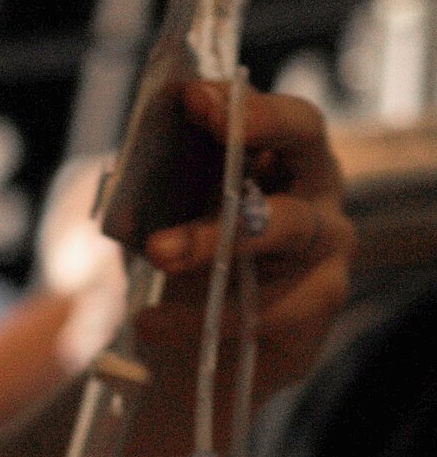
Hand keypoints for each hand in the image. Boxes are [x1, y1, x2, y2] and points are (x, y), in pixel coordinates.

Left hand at [136, 79, 353, 400]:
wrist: (193, 359)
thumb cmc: (186, 270)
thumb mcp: (164, 220)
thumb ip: (159, 186)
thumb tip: (128, 162)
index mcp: (287, 162)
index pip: (282, 117)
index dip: (244, 104)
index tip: (193, 98)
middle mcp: (318, 196)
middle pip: (306, 144)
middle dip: (255, 131)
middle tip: (207, 130)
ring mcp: (327, 253)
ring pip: (288, 226)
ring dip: (216, 234)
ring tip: (158, 250)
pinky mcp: (317, 312)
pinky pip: (267, 307)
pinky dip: (201, 316)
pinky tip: (150, 321)